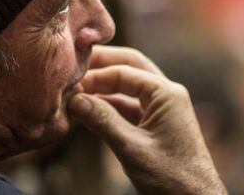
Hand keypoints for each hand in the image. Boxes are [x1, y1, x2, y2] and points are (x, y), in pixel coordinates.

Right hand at [68, 45, 226, 194]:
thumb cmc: (172, 178)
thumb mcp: (133, 149)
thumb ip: (103, 121)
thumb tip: (74, 99)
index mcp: (167, 94)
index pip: (125, 72)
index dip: (96, 76)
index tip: (71, 83)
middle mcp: (166, 94)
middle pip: (130, 66)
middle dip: (103, 64)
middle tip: (75, 65)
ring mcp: (161, 108)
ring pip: (128, 85)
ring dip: (103, 86)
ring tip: (77, 88)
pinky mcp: (154, 123)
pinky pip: (128, 105)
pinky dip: (108, 105)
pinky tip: (88, 109)